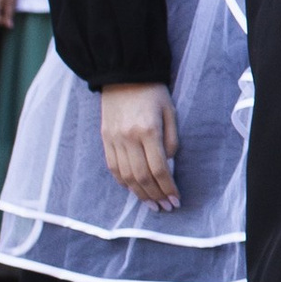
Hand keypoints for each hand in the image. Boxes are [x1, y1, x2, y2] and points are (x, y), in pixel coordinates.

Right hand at [100, 83, 181, 209]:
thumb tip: (168, 164)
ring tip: (152, 205)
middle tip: (166, 208)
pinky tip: (134, 190)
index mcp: (148, 130)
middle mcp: (128, 138)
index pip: (159, 168)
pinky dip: (123, 182)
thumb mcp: (170, 111)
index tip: (176, 199)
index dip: (168, 187)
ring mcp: (113, 139)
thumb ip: (172, 139)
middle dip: (155, 196)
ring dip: (139, 194)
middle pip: (141, 177)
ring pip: (125, 176)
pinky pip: (112, 167)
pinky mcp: (104, 139)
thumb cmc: (152, 91)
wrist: (122, 73)